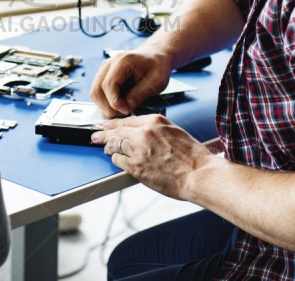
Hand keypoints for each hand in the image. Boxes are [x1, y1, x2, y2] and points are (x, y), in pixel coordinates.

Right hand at [90, 49, 172, 116]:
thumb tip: (127, 106)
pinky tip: (118, 104)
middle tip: (122, 114)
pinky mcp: (104, 74)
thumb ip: (141, 93)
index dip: (115, 102)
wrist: (155, 55)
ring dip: (104, 105)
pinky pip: (98, 90)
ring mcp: (104, 68)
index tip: (126, 111)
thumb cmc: (157, 65)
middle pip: (97, 89)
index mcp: (122, 61)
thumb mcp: (156, 80)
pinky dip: (105, 101)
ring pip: (95, 91)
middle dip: (107, 106)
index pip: (108, 85)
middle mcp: (109, 63)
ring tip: (121, 110)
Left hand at [91, 114, 213, 199]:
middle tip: (96, 136)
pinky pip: (118, 160)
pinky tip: (115, 160)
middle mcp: (144, 133)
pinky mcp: (136, 167)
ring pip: (114, 144)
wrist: (198, 174)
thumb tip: (143, 130)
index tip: (108, 125)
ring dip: (108, 147)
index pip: (127, 120)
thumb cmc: (192, 156)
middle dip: (104, 134)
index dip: (114, 123)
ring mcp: (139, 150)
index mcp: (154, 122)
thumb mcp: (175, 131)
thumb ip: (156, 128)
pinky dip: (115, 160)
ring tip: (104, 148)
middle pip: (117, 131)